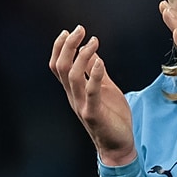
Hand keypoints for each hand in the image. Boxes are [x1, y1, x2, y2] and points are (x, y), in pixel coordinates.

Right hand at [48, 25, 136, 164]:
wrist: (119, 146)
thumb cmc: (112, 118)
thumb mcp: (105, 89)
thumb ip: (96, 73)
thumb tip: (91, 53)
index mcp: (74, 90)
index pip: (58, 65)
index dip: (60, 47)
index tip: (68, 31)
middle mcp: (74, 96)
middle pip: (61, 67)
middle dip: (68, 45)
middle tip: (79, 30)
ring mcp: (82, 105)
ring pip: (72, 77)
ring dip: (82, 56)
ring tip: (92, 42)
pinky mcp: (93, 114)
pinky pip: (91, 92)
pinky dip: (94, 75)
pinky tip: (100, 61)